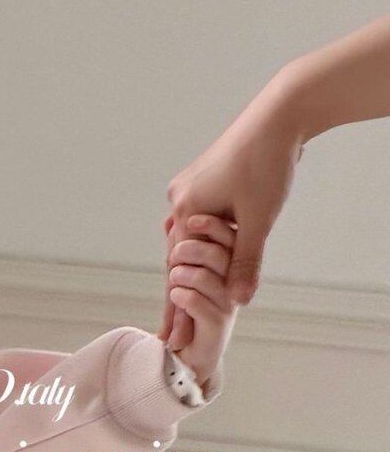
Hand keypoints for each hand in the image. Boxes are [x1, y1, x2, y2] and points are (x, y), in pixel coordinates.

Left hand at [157, 214, 237, 391]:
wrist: (190, 355)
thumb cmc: (187, 312)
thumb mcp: (184, 276)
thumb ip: (183, 253)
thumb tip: (169, 222)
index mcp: (231, 268)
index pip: (230, 239)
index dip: (211, 227)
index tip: (189, 220)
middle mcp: (234, 285)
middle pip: (219, 256)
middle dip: (189, 251)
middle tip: (173, 257)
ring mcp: (228, 305)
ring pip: (205, 278)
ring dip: (180, 276)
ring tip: (172, 281)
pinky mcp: (216, 326)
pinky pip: (197, 302)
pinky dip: (180, 296)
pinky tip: (175, 296)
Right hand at [158, 86, 306, 344]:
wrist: (279, 114)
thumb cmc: (267, 163)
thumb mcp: (258, 220)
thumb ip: (246, 262)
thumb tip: (238, 302)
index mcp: (186, 210)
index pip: (177, 271)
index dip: (175, 307)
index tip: (172, 337)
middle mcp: (180, 198)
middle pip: (178, 257)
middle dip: (179, 292)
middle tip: (176, 328)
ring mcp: (189, 186)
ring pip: (187, 237)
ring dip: (189, 266)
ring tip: (183, 296)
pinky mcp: (203, 178)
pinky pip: (196, 220)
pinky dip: (199, 241)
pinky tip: (198, 252)